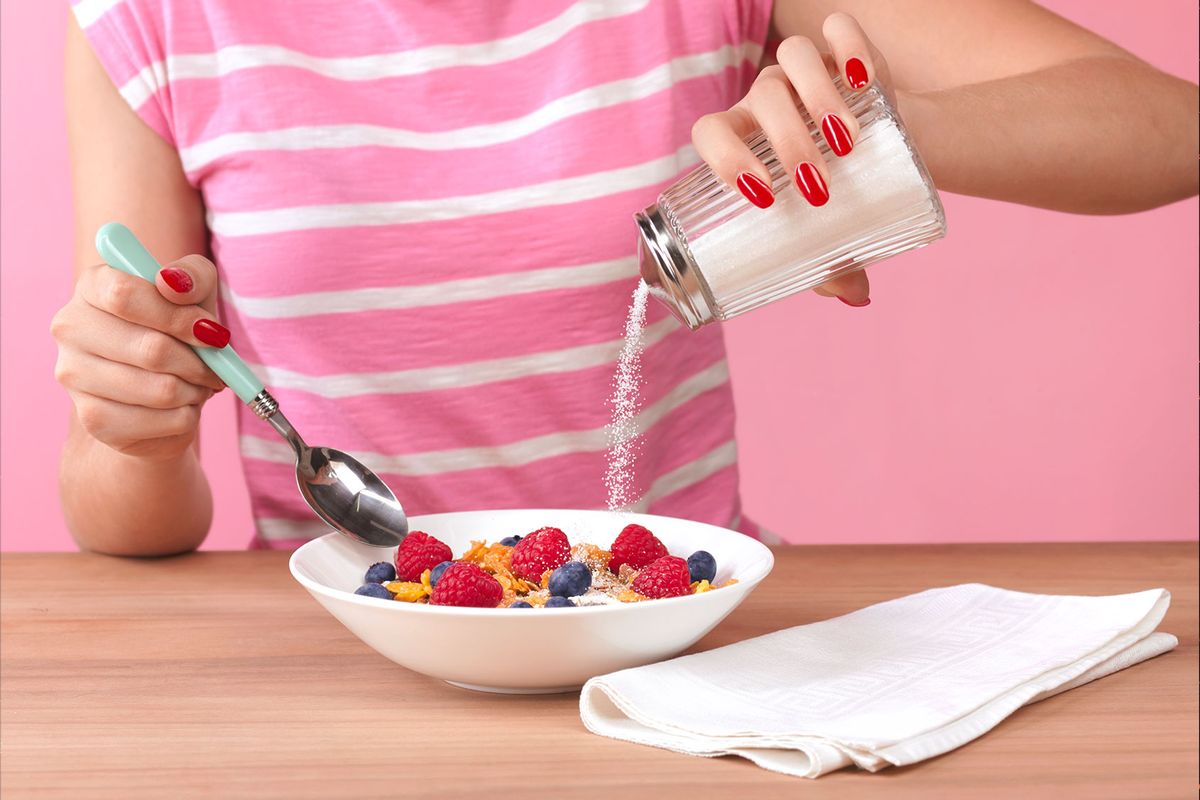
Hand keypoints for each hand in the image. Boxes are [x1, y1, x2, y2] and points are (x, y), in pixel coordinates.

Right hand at [51, 255, 228, 460]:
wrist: (159, 391)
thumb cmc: (178, 330)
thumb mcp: (196, 292)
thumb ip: (192, 275)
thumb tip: (172, 281)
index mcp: (92, 287)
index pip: (124, 295)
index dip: (177, 316)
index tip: (211, 331)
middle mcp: (71, 328)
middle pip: (151, 349)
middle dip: (199, 362)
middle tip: (216, 365)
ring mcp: (74, 376)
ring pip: (162, 390)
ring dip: (197, 389)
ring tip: (199, 383)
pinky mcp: (94, 420)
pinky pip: (163, 421)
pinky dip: (188, 415)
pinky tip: (182, 405)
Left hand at [692, 13, 885, 306]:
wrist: (886, 150)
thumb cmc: (839, 197)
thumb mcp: (831, 233)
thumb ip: (834, 265)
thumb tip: (854, 296)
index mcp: (742, 138)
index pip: (710, 132)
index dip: (726, 158)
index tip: (764, 196)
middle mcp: (765, 99)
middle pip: (761, 101)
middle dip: (787, 143)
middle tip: (817, 186)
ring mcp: (803, 71)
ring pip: (793, 59)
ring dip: (817, 98)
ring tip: (846, 143)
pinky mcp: (846, 49)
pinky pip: (840, 28)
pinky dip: (850, 46)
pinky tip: (865, 80)